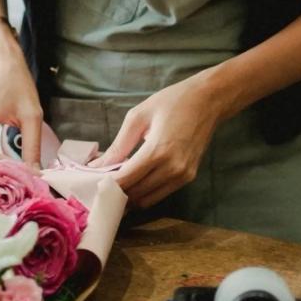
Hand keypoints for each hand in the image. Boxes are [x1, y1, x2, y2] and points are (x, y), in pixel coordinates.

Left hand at [94, 73, 228, 207]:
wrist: (209, 100)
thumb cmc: (172, 102)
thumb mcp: (139, 116)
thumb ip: (118, 145)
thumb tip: (96, 167)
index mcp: (158, 150)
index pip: (125, 180)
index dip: (106, 186)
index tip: (91, 184)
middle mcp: (172, 168)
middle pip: (135, 194)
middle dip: (115, 193)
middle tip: (100, 185)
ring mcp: (183, 176)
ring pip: (147, 199)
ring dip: (130, 196)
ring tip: (117, 183)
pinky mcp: (189, 177)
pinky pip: (160, 194)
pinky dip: (145, 192)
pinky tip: (136, 180)